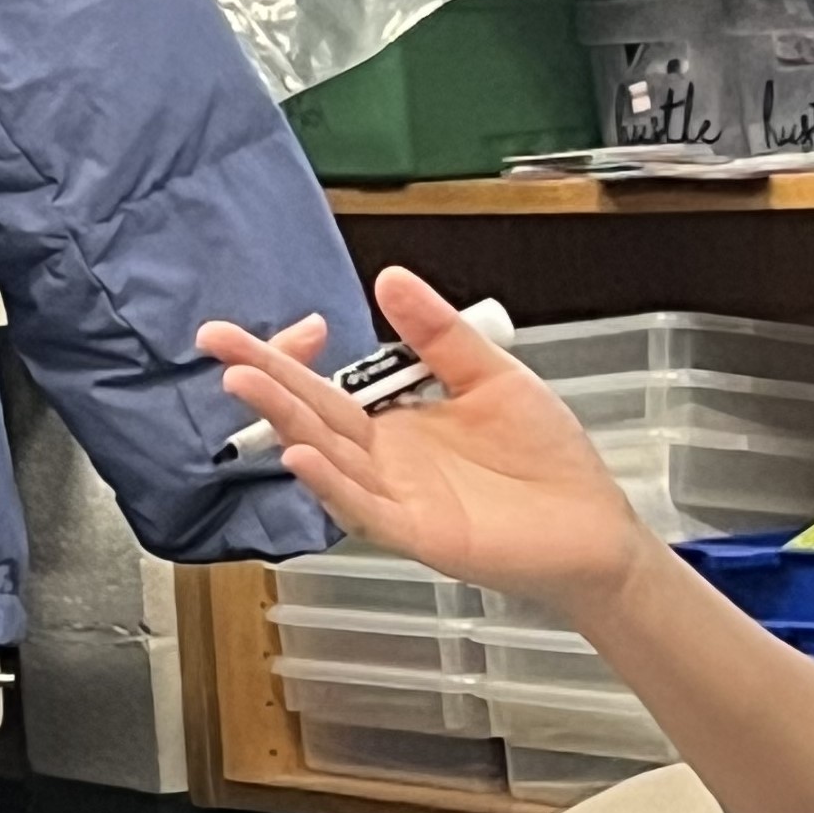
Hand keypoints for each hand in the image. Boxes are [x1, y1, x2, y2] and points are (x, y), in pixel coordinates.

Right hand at [196, 265, 653, 617]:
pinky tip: (303, 456)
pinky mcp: (421, 534)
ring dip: (287, 424)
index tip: (244, 332)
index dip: (286, 360)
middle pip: (313, 418)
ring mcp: (400, 500)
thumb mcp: (491, 376)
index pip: (324, 389)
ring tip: (245, 385)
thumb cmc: (547, 462)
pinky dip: (334, 484)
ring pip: (330, 459)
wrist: (595, 528)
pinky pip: (366, 509)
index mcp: (397, 425)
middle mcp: (388, 463)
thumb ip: (439, 333)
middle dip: (265, 382)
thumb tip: (390, 278)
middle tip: (218, 344)